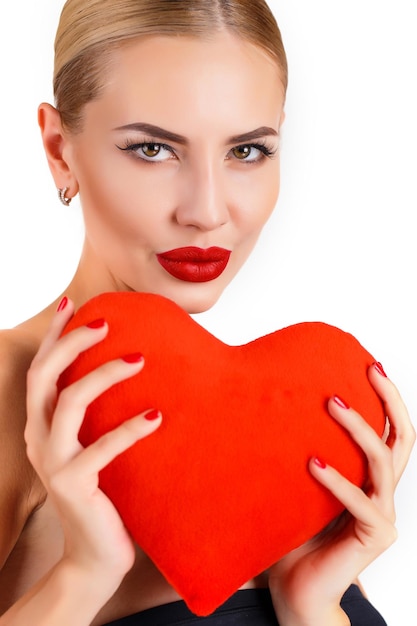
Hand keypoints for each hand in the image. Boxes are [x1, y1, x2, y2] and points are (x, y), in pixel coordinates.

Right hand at [24, 298, 161, 595]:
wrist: (94, 556)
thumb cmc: (103, 495)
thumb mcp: (93, 448)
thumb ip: (98, 416)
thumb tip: (130, 369)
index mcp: (42, 427)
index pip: (40, 371)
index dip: (51, 336)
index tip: (70, 303)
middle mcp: (38, 440)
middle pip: (44, 377)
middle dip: (70, 342)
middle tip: (103, 322)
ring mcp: (53, 463)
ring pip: (69, 403)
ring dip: (104, 375)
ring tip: (139, 359)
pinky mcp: (73, 485)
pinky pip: (102, 448)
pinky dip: (130, 428)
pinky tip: (156, 415)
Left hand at [268, 362, 414, 625]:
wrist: (294, 588)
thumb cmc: (292, 532)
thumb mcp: (298, 484)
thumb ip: (300, 453)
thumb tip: (272, 405)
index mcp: (370, 479)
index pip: (390, 432)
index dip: (388, 399)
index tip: (370, 365)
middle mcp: (384, 493)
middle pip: (403, 439)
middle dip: (391, 401)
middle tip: (371, 369)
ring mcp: (383, 516)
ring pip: (384, 464)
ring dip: (360, 430)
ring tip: (333, 403)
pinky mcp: (375, 537)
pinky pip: (360, 502)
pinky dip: (337, 480)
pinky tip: (312, 463)